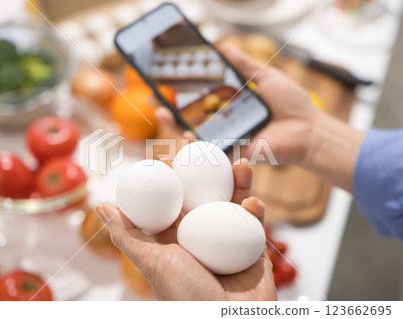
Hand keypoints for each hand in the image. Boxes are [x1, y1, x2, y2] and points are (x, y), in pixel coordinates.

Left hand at [95, 160, 275, 300]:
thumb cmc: (184, 295)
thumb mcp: (152, 261)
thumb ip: (127, 234)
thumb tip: (100, 207)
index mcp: (177, 234)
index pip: (175, 196)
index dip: (174, 172)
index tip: (172, 150)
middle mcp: (202, 233)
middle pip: (205, 192)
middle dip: (207, 167)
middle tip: (205, 144)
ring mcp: (228, 239)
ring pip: (233, 201)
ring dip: (239, 181)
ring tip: (240, 164)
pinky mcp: (252, 248)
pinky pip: (255, 223)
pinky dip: (256, 211)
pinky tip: (253, 205)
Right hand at [156, 43, 323, 165]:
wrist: (308, 130)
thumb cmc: (291, 105)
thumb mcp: (264, 77)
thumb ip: (243, 64)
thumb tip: (223, 47)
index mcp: (230, 105)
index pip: (200, 97)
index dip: (181, 90)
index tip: (164, 81)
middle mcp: (225, 122)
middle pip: (191, 116)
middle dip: (170, 107)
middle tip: (152, 97)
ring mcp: (228, 139)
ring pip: (195, 134)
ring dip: (175, 124)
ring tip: (161, 110)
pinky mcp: (234, 153)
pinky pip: (211, 150)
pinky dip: (197, 143)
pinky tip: (185, 132)